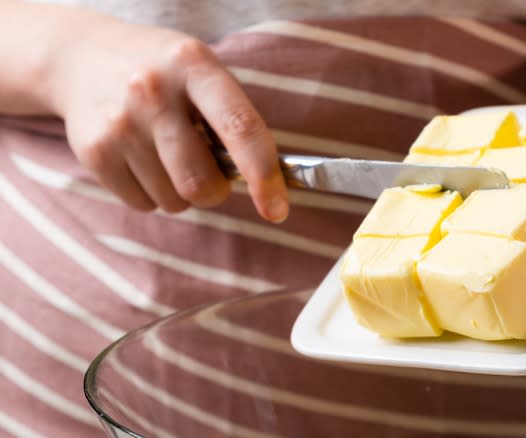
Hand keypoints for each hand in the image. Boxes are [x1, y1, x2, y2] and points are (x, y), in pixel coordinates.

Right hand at [49, 18, 287, 221]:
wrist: (84, 58)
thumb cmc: (166, 76)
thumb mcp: (202, 73)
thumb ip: (233, 120)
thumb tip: (266, 185)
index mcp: (195, 66)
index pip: (240, 128)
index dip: (264, 176)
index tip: (277, 209)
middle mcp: (154, 91)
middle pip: (201, 182)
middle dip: (214, 191)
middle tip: (208, 171)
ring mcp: (120, 123)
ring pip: (174, 199)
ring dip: (181, 192)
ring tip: (167, 155)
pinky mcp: (95, 151)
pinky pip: (143, 204)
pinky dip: (152, 194)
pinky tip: (142, 159)